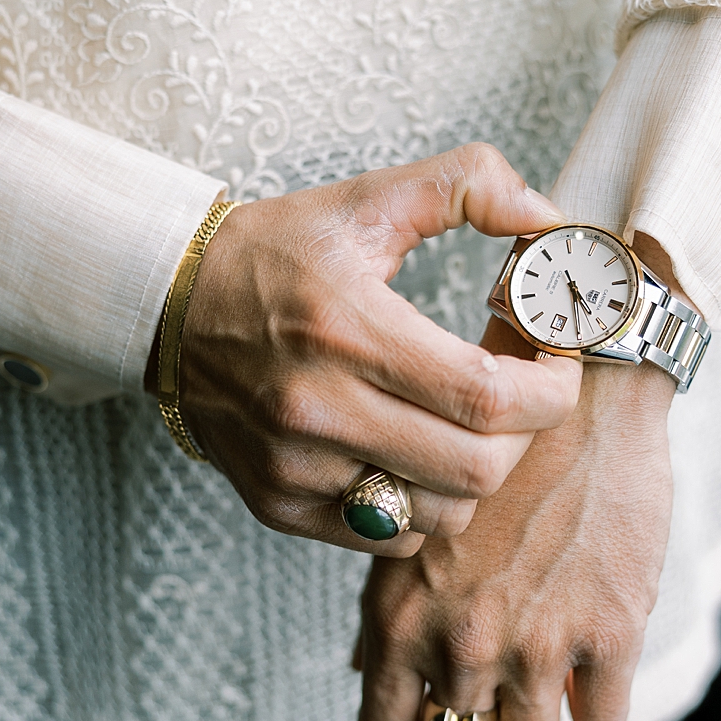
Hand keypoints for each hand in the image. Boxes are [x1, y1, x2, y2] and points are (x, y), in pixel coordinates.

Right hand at [166, 144, 583, 554]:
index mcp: (346, 329)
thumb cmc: (273, 253)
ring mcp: (295, 468)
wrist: (166, 305)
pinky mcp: (279, 504)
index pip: (487, 397)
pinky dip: (420, 505)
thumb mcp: (367, 199)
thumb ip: (467, 184)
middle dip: (525, 433)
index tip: (554, 360)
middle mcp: (317, 409)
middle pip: (477, 469)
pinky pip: (389, 536)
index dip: (549, 389)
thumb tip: (545, 217)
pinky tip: (411, 454)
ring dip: (475, 474)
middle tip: (519, 392)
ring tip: (465, 425)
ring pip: (441, 513)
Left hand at [355, 315, 675, 720]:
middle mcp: (460, 643)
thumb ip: (391, 607)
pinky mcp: (609, 635)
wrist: (581, 398)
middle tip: (501, 687)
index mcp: (399, 618)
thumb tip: (369, 669)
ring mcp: (536, 645)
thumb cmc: (490, 454)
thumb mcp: (414, 528)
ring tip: (549, 676)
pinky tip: (594, 663)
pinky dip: (597, 704)